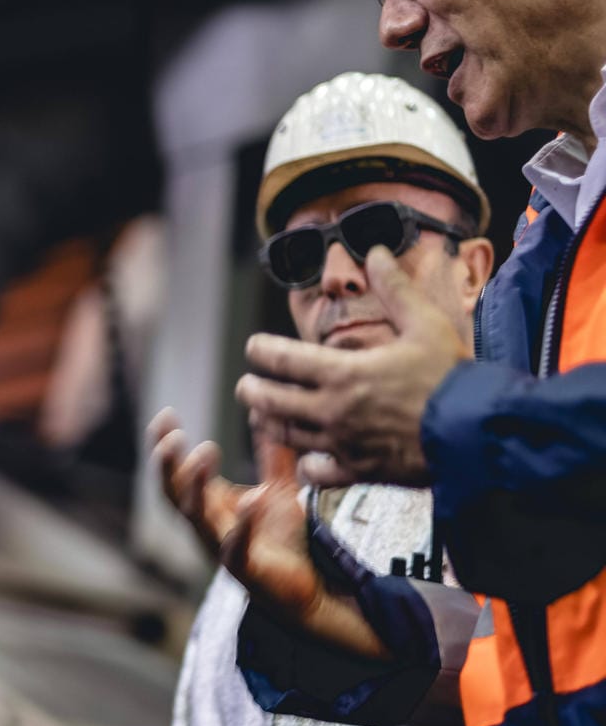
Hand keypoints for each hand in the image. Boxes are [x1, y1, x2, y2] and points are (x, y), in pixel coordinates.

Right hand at [147, 408, 389, 658]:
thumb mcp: (277, 488)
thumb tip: (265, 412)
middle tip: (172, 434)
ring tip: (205, 451)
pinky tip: (251, 498)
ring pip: (194, 515)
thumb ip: (271, 454)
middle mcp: (205, 525)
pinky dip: (242, 522)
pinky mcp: (244, 568)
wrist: (305, 589)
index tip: (165, 414)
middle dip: (167, 463)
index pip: (175, 471)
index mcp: (208, 505)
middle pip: (171, 492)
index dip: (165, 445)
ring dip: (194, 484)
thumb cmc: (282, 541)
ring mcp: (219, 547)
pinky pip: (236, 545)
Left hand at [236, 247, 468, 486]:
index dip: (259, 350)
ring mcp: (341, 444)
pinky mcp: (358, 471)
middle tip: (246, 385)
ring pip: (285, 435)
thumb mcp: (426, 324)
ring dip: (269, 423)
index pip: (279, 359)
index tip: (253, 347)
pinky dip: (307, 465)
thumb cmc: (453, 378)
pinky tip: (308, 458)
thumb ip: (395, 289)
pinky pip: (317, 472)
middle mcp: (332, 410)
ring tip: (262, 416)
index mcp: (342, 372)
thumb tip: (375, 253)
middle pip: (269, 401)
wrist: (479, 432)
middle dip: (251, 390)